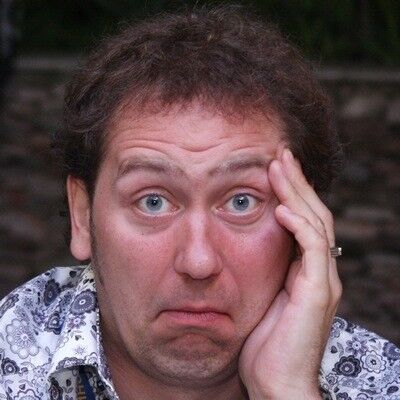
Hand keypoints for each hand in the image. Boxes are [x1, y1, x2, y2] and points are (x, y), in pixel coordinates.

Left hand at [238, 148, 341, 399]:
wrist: (276, 382)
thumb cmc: (263, 342)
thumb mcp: (259, 296)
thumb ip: (260, 270)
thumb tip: (238, 245)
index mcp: (304, 269)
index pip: (302, 220)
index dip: (290, 192)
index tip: (271, 168)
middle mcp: (318, 270)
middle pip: (312, 213)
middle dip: (295, 182)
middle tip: (279, 154)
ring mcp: (321, 280)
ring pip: (315, 223)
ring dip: (297, 193)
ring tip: (280, 166)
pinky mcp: (317, 293)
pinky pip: (312, 250)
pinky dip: (299, 226)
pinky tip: (283, 208)